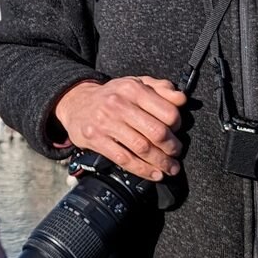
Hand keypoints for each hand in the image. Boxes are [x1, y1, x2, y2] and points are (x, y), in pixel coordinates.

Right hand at [54, 76, 186, 181]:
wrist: (76, 102)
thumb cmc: (112, 95)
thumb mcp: (136, 83)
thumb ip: (161, 88)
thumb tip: (181, 99)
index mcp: (133, 89)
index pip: (167, 111)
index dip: (178, 125)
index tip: (178, 132)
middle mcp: (119, 104)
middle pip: (156, 132)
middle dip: (171, 148)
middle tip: (176, 154)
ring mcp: (106, 123)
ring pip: (142, 148)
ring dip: (161, 162)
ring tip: (170, 168)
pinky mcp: (96, 139)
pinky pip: (124, 159)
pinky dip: (143, 170)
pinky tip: (154, 174)